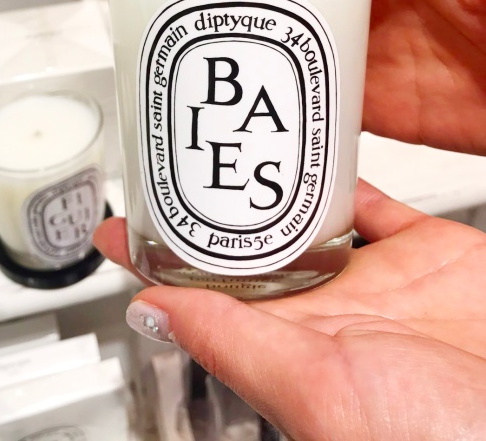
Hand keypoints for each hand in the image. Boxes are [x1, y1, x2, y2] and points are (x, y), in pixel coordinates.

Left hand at [94, 180, 485, 439]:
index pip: (207, 291)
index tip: (124, 224)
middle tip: (182, 162)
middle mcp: (331, 308)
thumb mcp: (315, 387)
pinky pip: (375, 201)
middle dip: (216, 210)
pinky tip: (323, 151)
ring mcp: (378, 276)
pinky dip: (348, 176)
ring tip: (244, 146)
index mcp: (295, 342)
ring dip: (278, 185)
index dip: (163, 257)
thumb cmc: (434, 436)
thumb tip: (151, 312)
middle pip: (255, 246)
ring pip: (311, 216)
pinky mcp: (425, 249)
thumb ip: (233, 344)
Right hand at [168, 0, 485, 155]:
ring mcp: (364, 60)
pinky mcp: (375, 109)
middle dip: (222, 6)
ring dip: (244, 63)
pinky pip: (316, 106)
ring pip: (287, 56)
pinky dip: (283, 111)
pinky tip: (254, 117)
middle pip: (276, 1)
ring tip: (197, 74)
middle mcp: (364, 7)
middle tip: (174, 21)